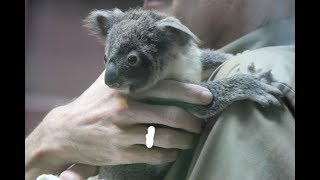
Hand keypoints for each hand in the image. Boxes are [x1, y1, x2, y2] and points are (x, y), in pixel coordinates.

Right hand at [25, 71, 212, 179]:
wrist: (65, 131)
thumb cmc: (91, 104)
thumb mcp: (106, 83)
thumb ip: (129, 75)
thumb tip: (153, 64)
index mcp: (126, 90)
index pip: (165, 88)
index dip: (190, 92)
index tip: (207, 97)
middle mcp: (126, 110)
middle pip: (170, 115)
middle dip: (192, 121)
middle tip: (200, 124)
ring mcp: (123, 134)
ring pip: (165, 138)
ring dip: (184, 140)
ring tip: (191, 139)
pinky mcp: (121, 153)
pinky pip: (154, 156)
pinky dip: (169, 154)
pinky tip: (173, 152)